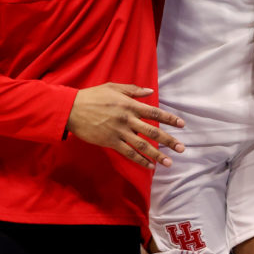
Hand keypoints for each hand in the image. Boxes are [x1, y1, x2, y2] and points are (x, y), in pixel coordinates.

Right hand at [66, 83, 184, 168]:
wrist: (71, 109)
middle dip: (168, 140)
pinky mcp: (110, 142)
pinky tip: (149, 165)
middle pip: (152, 131)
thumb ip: (133, 90)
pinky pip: (128, 153)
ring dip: (157, 154)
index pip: (154, 112)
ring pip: (142, 145)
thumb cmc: (93, 96)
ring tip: (169, 162)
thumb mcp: (114, 87)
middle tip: (182, 148)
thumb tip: (150, 91)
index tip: (182, 125)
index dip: (169, 118)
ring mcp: (119, 132)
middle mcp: (127, 119)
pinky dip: (140, 159)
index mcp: (130, 105)